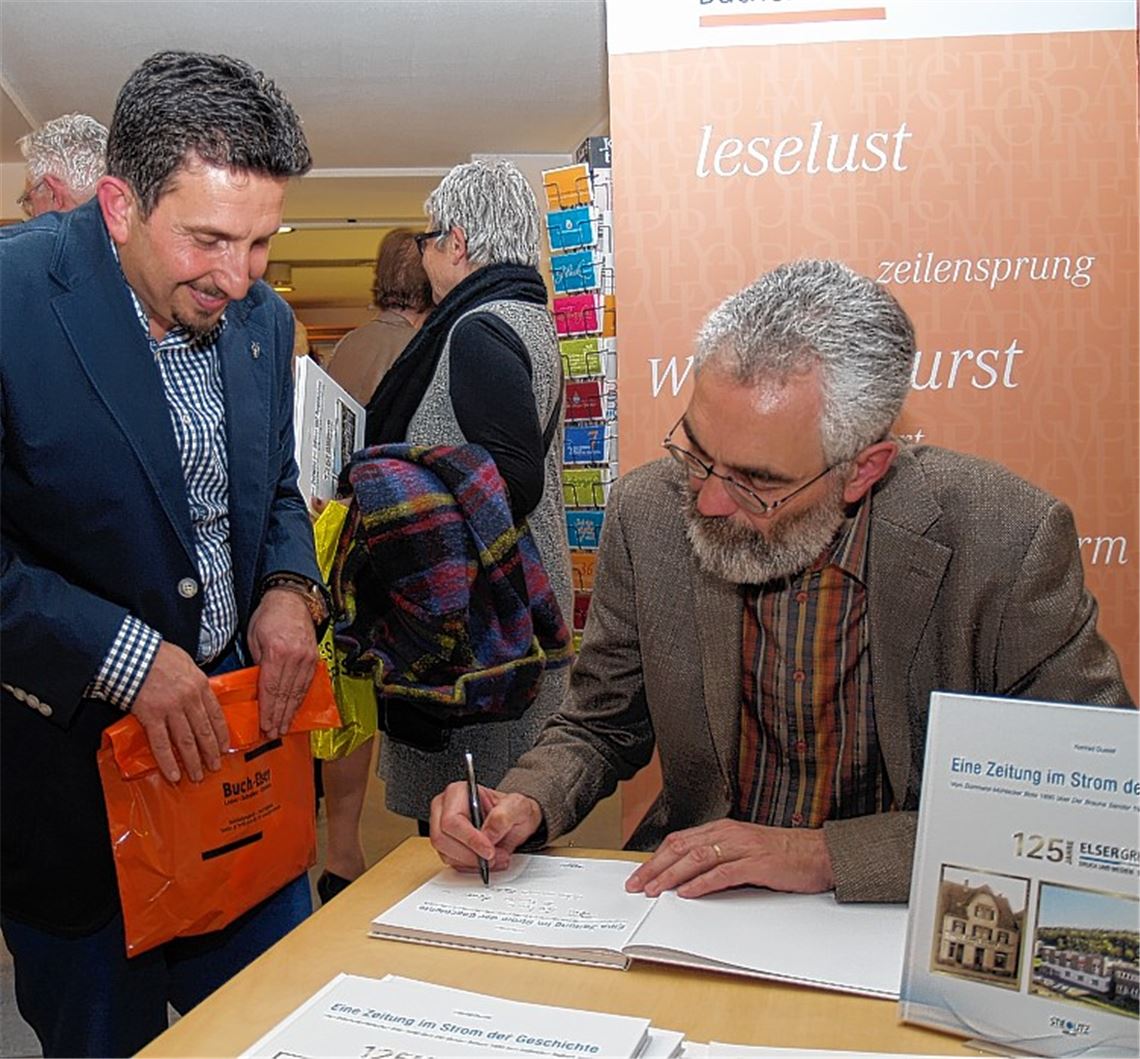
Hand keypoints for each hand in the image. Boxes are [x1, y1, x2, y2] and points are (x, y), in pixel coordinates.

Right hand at [131, 641, 228, 783]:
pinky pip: (161, 744)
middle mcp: (190, 700)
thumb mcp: (187, 664)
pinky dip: (168, 762)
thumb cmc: (159, 656)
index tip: (225, 748)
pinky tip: (173, 774)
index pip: (216, 715)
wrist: (134, 654)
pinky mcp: (151, 716)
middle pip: (204, 731)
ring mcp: (171, 709)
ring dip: (193, 761)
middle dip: (211, 752)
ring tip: (198, 775)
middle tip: (215, 767)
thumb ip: (196, 682)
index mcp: (201, 686)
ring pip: (186, 741)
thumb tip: (203, 694)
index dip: (221, 734)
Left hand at [246, 587, 318, 737]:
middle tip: (273, 733)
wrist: (292, 600)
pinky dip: (301, 699)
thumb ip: (256, 663)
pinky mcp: (315, 658)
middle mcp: (295, 657)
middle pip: (286, 694)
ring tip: (284, 727)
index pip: (271, 688)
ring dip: (290, 712)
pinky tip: (295, 710)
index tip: (265, 725)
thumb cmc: (268, 616)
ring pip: (298, 692)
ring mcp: (308, 658)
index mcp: (277, 652)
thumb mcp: (253, 638)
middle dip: (279, 716)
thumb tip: (256, 688)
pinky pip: (307, 683)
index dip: (268, 710)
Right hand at [429, 781, 541, 873]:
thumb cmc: (512, 810)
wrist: (515, 822)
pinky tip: (486, 861)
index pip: (451, 820)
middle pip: (442, 838)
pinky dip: (470, 866)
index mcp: (458, 792)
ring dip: (472, 862)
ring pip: (445, 854)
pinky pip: (452, 863)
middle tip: (493, 857)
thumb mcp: (518, 807)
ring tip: (494, 858)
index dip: (469, 839)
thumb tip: (488, 832)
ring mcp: (443, 828)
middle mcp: (445, 809)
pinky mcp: (447, 846)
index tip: (488, 851)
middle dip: (470, 854)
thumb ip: (503, 816)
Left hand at [625, 819, 835, 898]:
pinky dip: (701, 883)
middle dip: (655, 867)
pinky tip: (687, 892)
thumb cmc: (784, 855)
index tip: (639, 874)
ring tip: (654, 889)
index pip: (680, 840)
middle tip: (637, 884)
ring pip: (696, 858)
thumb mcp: (744, 850)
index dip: (656, 857)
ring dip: (671, 875)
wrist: (819, 853)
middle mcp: (729, 834)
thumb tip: (687, 876)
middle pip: (681, 847)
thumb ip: (719, 858)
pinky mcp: (757, 863)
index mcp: (723, 829)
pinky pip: (722, 873)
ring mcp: (743, 847)